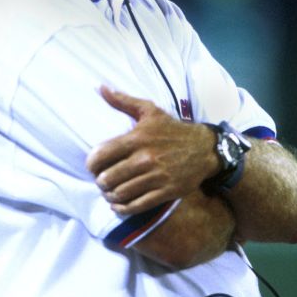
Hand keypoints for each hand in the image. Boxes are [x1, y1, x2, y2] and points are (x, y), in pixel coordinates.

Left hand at [86, 86, 219, 214]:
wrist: (205, 149)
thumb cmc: (172, 130)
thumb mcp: (149, 111)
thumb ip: (122, 101)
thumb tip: (100, 87)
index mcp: (137, 139)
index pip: (100, 156)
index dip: (91, 165)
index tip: (94, 167)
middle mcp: (145, 159)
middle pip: (108, 179)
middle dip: (101, 183)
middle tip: (102, 182)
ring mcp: (156, 177)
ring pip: (120, 194)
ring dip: (110, 196)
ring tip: (110, 193)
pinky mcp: (166, 192)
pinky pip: (137, 206)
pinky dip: (123, 209)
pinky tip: (119, 205)